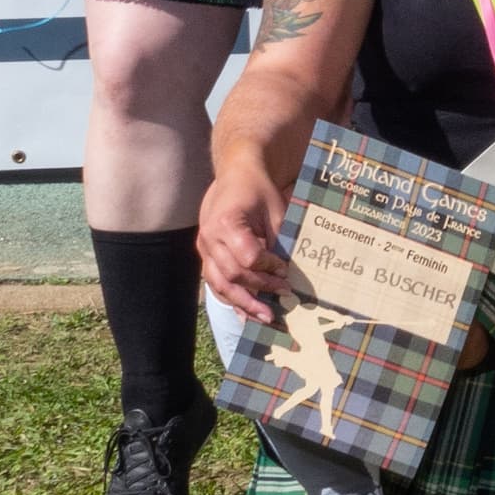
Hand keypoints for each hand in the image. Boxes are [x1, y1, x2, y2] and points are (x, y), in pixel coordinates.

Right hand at [196, 168, 292, 313]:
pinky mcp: (205, 256)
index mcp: (227, 223)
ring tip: (265, 317)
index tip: (286, 271)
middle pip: (232, 275)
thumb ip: (279, 241)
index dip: (268, 268)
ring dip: (243, 303)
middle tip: (284, 296)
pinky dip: (231, 299)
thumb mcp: (275, 210)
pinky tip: (246, 313)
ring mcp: (204, 248)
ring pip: (219, 284)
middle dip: (259, 289)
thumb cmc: (259, 191)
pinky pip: (215, 282)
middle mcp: (209, 238)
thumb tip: (290, 274)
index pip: (248, 257)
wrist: (236, 176)